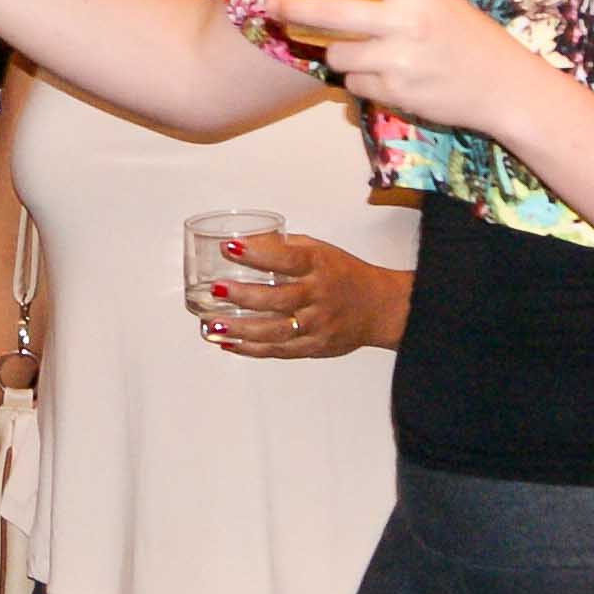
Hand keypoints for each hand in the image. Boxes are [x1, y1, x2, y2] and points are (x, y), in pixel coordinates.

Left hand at [201, 232, 409, 359]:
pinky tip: (228, 343)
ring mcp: (317, 325)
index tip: (229, 247)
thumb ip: (284, 248)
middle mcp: (318, 296)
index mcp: (319, 266)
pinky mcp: (314, 347)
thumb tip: (245, 242)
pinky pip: (279, 350)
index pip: (287, 257)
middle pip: (278, 298)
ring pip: (275, 330)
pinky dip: (251, 349)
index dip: (257, 253)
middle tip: (216, 290)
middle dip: (243, 295)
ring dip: (241, 329)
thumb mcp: (320, 251)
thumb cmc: (344, 275)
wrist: (380, 307)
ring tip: (212, 324)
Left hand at [270, 0, 539, 136]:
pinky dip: (359, 79)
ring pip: (338, 54)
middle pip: (332, 12)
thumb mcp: (437, 0)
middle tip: (274, 6)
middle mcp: (406, 21)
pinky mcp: (396, 91)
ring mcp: (400, 59)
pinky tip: (381, 74)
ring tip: (354, 50)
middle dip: (295, 9)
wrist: (503, 86)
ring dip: (335, 53)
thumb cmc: (468, 37)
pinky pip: (355, 83)